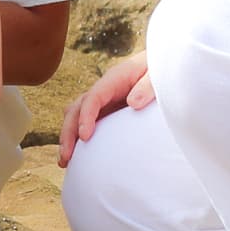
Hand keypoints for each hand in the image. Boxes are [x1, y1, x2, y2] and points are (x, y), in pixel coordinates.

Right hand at [57, 52, 154, 166]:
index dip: (85, 116)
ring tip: (65, 161)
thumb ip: (148, 87)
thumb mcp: (159, 76)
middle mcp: (104, 90)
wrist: (164, 68)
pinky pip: (87, 123)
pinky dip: (78, 139)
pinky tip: (78, 157)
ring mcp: (103, 101)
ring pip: (76, 116)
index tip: (85, 136)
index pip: (93, 97)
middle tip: (66, 156)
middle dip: (68, 132)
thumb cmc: (161, 71)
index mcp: (115, 79)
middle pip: (77, 108)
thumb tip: (133, 103)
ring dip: (68, 137)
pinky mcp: (107, 112)